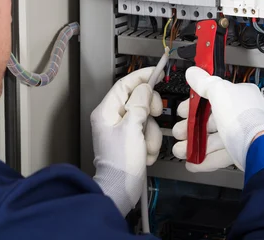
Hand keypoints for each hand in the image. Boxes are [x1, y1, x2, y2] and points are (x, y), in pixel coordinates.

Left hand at [91, 67, 162, 216]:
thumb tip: (144, 88)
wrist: (120, 190)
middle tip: (153, 116)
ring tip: (145, 148)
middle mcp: (113, 118)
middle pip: (138, 100)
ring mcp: (122, 130)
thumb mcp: (132, 128)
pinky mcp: (131, 142)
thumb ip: (139, 104)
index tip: (157, 73)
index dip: (142, 77)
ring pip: (146, 119)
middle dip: (150, 112)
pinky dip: (150, 144)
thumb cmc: (120, 162)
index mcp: (106, 111)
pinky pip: (148, 133)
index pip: (124, 84)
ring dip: (151, 134)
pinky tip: (145, 155)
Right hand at [172, 67, 263, 170]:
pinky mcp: (240, 152)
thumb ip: (204, 82)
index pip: (213, 96)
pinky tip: (192, 163)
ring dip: (194, 145)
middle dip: (190, 128)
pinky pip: (219, 156)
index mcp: (240, 96)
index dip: (195, 103)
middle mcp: (242, 115)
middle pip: (210, 120)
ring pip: (212, 140)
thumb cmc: (244, 118)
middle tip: (179, 132)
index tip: (182, 111)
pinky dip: (204, 160)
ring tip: (181, 151)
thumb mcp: (220, 92)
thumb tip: (193, 72)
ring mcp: (241, 135)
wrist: (259, 149)